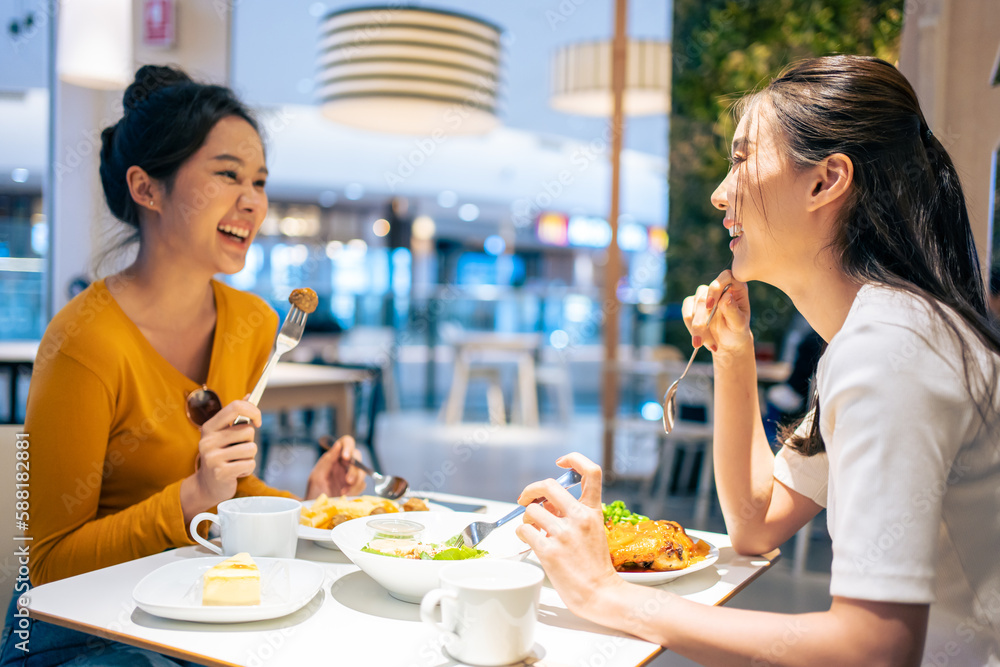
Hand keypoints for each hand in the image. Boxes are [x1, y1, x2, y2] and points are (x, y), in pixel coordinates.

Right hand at [187, 400, 260, 511]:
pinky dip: (247, 469)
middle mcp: (208, 440)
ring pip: (251, 448)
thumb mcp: (224, 434)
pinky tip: (236, 472)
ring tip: (237, 462)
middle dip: (250, 441)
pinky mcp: (221, 473)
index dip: (253, 411)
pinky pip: (249, 465)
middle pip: (248, 431)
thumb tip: (248, 395)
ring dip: (249, 457)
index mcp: (209, 427)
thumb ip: (236, 416)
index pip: (235, 407)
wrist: (206, 486)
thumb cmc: (220, 456)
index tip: (258, 421)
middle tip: (238, 450)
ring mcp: (212, 457)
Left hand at [306, 435, 364, 498]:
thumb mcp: (317, 475)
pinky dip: (356, 490)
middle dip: (354, 470)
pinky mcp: (356, 486)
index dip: (349, 447)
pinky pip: (362, 484)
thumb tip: (338, 444)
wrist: (317, 511)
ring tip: (344, 492)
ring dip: (356, 482)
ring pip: (362, 471)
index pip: (346, 443)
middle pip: (357, 457)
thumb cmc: (314, 492)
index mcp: (335, 456)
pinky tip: (346, 496)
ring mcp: (351, 474)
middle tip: (348, 481)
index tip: (346, 457)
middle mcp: (345, 463)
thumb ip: (328, 460)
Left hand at [515, 454, 622, 618]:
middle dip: (531, 489)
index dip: (574, 459)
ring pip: (531, 510)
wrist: (599, 593)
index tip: (561, 462)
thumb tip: (547, 503)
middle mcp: (579, 518)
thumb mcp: (593, 531)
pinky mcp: (549, 550)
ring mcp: (564, 533)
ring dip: (527, 517)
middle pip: (548, 485)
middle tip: (525, 498)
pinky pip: (523, 530)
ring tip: (532, 528)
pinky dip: (522, 533)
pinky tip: (529, 539)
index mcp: (593, 511)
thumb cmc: (594, 565)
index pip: (591, 471)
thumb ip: (572, 513)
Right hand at [681, 270, 752, 358]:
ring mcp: (704, 296)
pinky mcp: (692, 304)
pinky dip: (691, 328)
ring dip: (697, 327)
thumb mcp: (739, 325)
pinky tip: (699, 340)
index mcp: (736, 288)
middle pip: (704, 296)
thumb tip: (726, 296)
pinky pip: (686, 313)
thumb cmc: (737, 331)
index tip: (709, 306)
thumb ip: (733, 311)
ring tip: (706, 344)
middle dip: (702, 321)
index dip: (715, 289)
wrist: (728, 343)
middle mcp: (719, 289)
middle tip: (702, 340)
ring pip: (694, 305)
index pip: (725, 277)